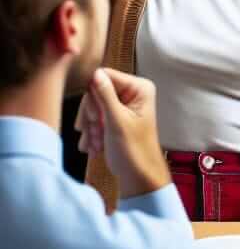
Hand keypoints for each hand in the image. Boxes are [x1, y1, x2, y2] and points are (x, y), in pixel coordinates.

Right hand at [75, 67, 169, 198]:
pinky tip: (95, 147)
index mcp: (139, 87)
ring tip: (95, 143)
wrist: (138, 175)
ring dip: (90, 127)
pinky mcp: (115, 117)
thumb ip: (105, 96)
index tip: (92, 117)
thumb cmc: (133, 150)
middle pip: (96, 92)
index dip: (92, 96)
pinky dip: (92, 133)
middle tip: (93, 134)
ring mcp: (124, 105)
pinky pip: (95, 118)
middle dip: (91, 116)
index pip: (105, 76)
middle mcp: (133, 92)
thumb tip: (95, 73)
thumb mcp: (116, 121)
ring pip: (93, 107)